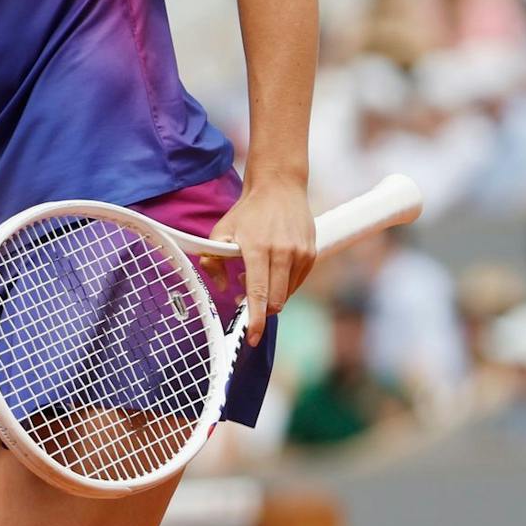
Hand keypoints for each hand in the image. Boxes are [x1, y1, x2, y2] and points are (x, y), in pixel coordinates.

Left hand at [202, 175, 314, 347]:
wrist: (279, 188)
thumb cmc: (246, 212)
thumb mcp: (220, 231)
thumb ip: (213, 261)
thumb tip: (224, 288)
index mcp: (257, 248)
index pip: (258, 293)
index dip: (255, 320)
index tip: (251, 337)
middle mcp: (283, 252)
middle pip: (275, 300)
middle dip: (260, 310)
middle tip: (243, 302)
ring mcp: (300, 254)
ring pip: (286, 294)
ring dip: (270, 296)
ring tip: (253, 277)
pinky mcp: (311, 255)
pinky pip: (296, 284)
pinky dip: (282, 286)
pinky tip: (269, 272)